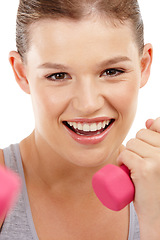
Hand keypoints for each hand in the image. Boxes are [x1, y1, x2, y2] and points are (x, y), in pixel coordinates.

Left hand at [117, 117, 159, 238]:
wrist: (158, 214)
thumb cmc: (157, 186)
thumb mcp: (159, 161)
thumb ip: (155, 143)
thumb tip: (148, 120)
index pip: (159, 124)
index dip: (150, 129)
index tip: (146, 142)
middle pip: (141, 134)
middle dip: (136, 146)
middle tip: (138, 161)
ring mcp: (157, 160)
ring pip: (132, 144)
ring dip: (127, 154)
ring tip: (132, 166)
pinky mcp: (145, 169)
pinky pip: (125, 154)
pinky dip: (121, 160)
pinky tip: (126, 169)